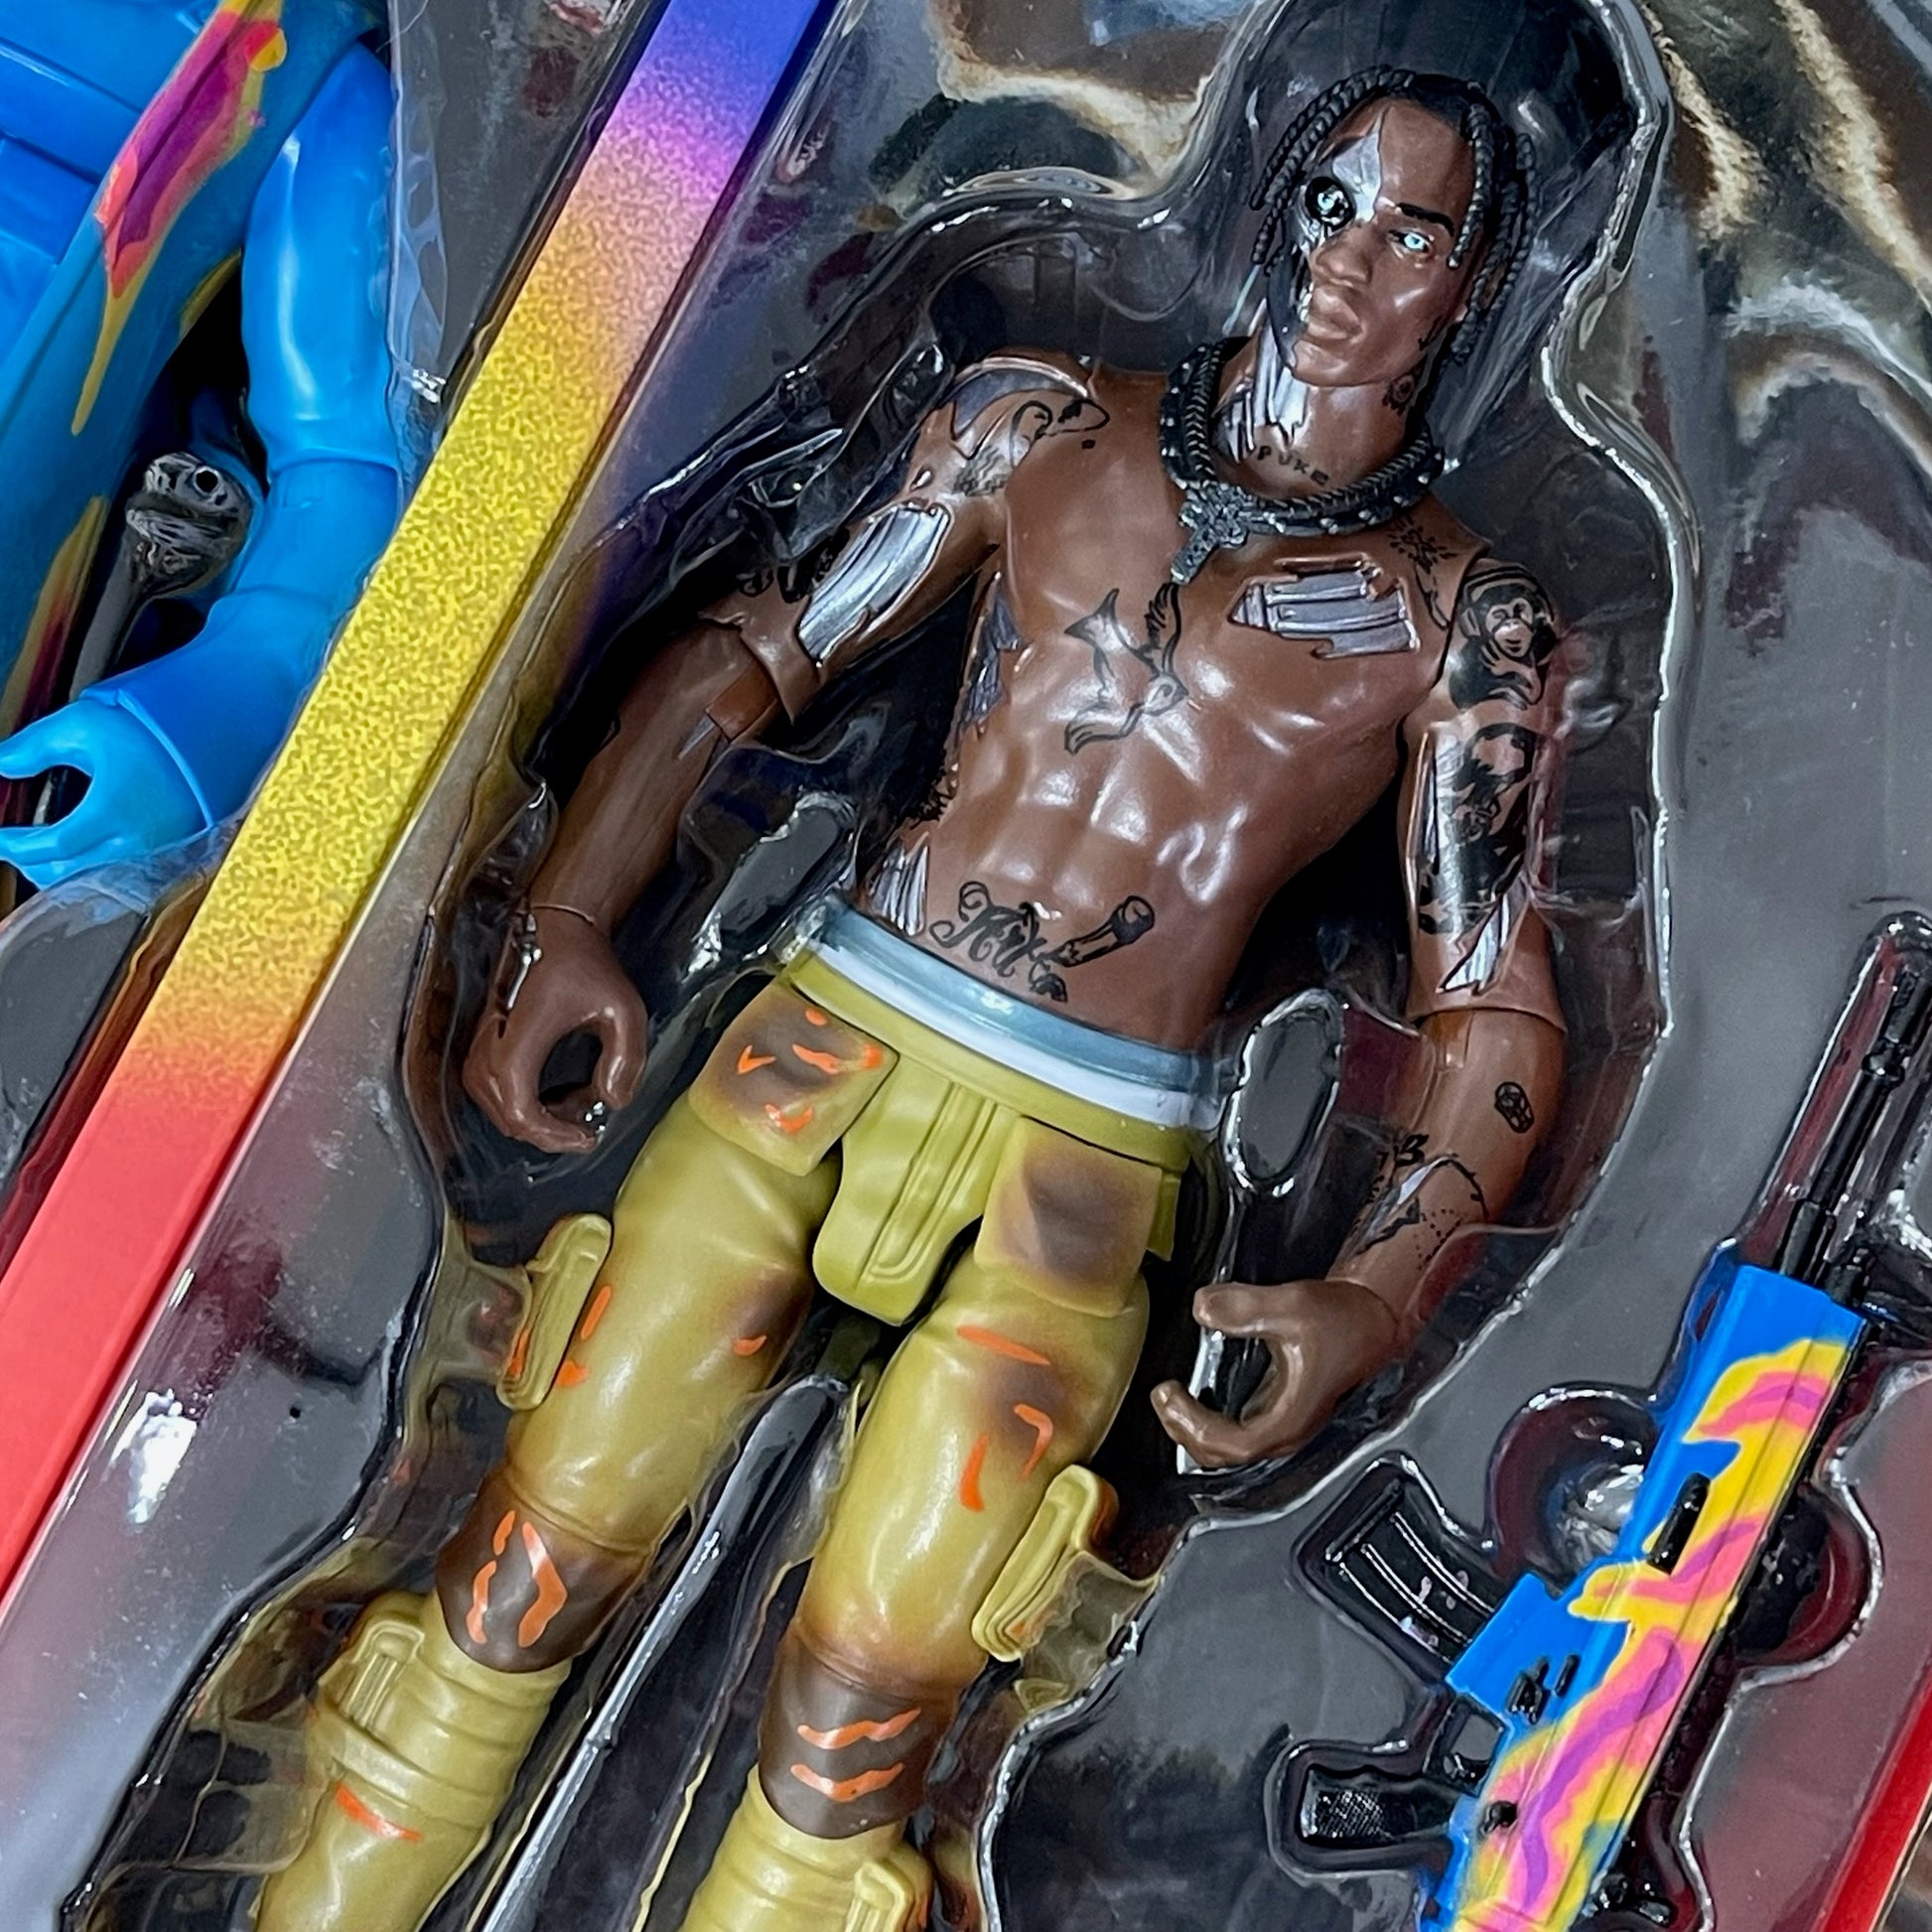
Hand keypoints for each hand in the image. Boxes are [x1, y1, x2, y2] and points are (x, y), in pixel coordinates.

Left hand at [0, 699, 208, 887]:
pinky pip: (122, 886)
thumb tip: (2, 765)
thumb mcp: (84, 724)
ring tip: (45, 858)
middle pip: (67, 876)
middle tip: (15, 849)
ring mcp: (156, 857)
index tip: (1, 836)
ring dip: (60, 877)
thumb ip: (34, 746)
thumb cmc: (155, 734)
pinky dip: (94, 880)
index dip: (14, 845)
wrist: (214, 741)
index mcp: (112, 812)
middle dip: (32, 865)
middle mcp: (136, 843)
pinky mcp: (171, 861)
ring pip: (93, 886)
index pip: (48, 846)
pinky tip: (84, 864)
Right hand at [463, 905, 646, 1154]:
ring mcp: (479, 1048)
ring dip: (541, 1117)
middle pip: (510, 1121)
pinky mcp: (482, 1047)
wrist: (555, 929)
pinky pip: (497, 1094)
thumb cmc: (585, 965)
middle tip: (590, 1118)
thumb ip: (627, 1058)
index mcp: (517, 1042)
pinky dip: (528, 1102)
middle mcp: (487, 1048)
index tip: (588, 1136)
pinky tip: (560, 1091)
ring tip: (580, 1099)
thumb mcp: (624, 1008)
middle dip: (554, 1129)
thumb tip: (612, 1101)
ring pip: (502, 1111)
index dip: (555, 1137)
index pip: (522, 1115)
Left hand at [1152, 1277, 1400, 1469]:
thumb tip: (1203, 1308)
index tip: (1170, 1393)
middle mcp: (1288, 1430)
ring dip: (1195, 1430)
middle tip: (1162, 1396)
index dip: (1194, 1425)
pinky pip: (1237, 1432)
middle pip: (1224, 1457)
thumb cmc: (1344, 1320)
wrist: (1373, 1319)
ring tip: (1172, 1399)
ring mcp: (1284, 1423)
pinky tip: (1197, 1395)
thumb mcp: (1293, 1305)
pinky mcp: (1280, 1411)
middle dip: (1185, 1431)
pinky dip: (1209, 1422)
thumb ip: (1245, 1307)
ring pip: (1230, 1449)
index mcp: (1292, 1418)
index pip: (1232, 1444)